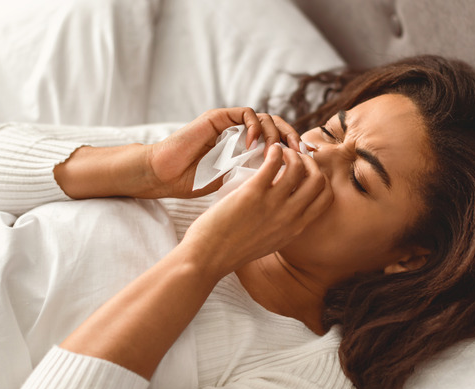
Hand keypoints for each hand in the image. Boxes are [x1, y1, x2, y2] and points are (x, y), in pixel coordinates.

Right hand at [146, 107, 301, 197]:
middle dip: (292, 139)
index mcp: (249, 150)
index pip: (281, 144)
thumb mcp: (237, 187)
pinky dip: (255, 126)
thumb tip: (290, 189)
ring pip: (266, 118)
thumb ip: (259, 181)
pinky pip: (246, 113)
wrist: (167, 177)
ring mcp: (232, 124)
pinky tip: (255, 145)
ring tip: (278, 152)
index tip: (306, 168)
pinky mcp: (220, 117)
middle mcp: (243, 134)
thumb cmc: (196, 185)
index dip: (296, 153)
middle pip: (279, 127)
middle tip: (300, 155)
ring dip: (276, 133)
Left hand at [180, 144, 332, 278]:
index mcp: (295, 228)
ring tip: (277, 151)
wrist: (208, 257)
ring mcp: (273, 205)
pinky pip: (273, 163)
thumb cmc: (232, 249)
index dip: (319, 178)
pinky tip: (268, 150)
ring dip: (291, 153)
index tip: (304, 170)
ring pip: (299, 168)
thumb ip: (283, 225)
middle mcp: (289, 217)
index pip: (326, 197)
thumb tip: (286, 205)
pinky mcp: (253, 194)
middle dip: (309, 162)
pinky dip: (274, 152)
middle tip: (292, 156)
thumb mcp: (269, 241)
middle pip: (318, 180)